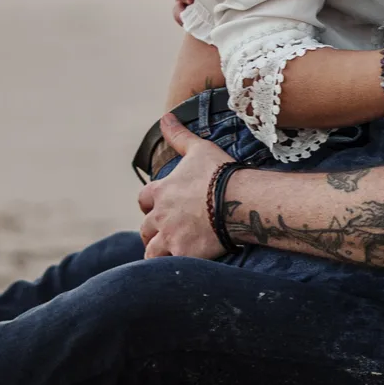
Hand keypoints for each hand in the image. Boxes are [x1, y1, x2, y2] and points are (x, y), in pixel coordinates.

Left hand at [136, 113, 233, 259]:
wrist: (239, 200)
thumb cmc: (220, 172)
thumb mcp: (199, 149)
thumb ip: (179, 135)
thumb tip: (165, 117)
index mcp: (161, 191)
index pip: (143, 200)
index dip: (149, 204)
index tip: (158, 207)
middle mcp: (160, 216)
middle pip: (145, 229)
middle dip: (152, 232)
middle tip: (166, 234)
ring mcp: (170, 237)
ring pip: (151, 252)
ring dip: (158, 252)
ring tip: (169, 254)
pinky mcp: (183, 254)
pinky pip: (169, 266)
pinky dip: (173, 267)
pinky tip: (182, 267)